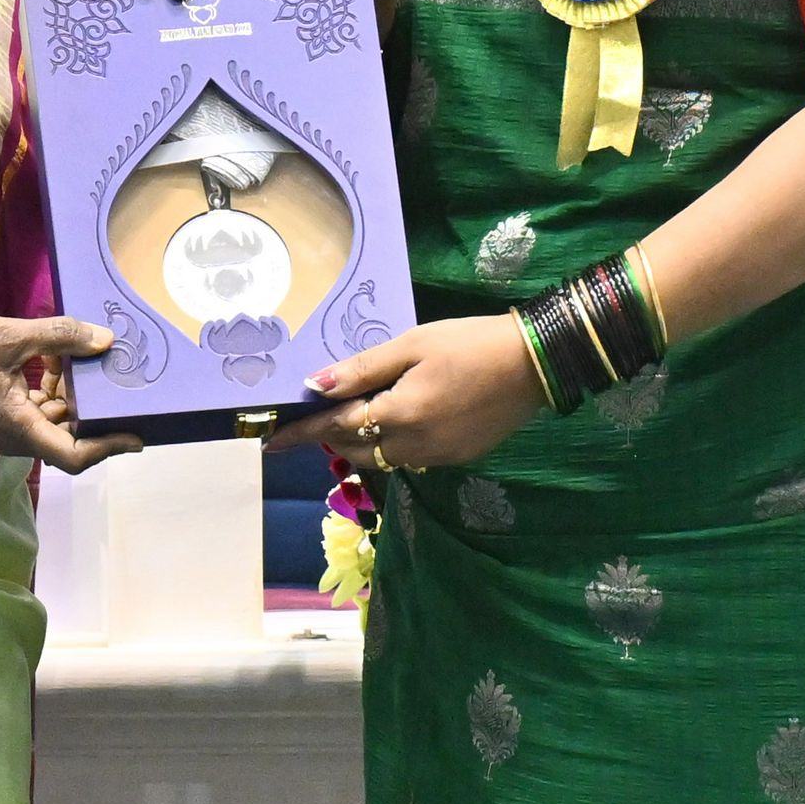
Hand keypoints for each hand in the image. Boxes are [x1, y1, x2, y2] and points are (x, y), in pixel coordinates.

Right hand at [0, 310, 139, 472]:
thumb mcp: (12, 336)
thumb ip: (61, 338)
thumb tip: (104, 340)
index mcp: (19, 428)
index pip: (75, 455)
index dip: (109, 448)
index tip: (137, 436)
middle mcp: (15, 436)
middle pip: (68, 437)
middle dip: (92, 410)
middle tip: (113, 380)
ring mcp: (5, 425)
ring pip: (53, 419)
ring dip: (70, 393)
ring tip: (78, 356)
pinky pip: (36, 407)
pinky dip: (51, 387)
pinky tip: (54, 356)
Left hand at [267, 315, 543, 471]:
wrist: (535, 363)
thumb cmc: (471, 343)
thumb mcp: (412, 345)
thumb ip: (362, 369)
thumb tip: (315, 386)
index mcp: (399, 414)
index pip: (333, 427)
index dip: (299, 432)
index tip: (269, 440)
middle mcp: (414, 445)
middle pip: (352, 451)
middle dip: (327, 437)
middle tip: (313, 418)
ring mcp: (436, 457)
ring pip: (380, 460)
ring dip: (358, 444)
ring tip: (350, 419)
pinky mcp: (455, 458)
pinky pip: (408, 459)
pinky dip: (390, 445)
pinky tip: (394, 422)